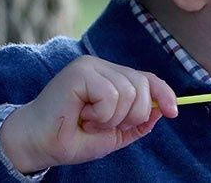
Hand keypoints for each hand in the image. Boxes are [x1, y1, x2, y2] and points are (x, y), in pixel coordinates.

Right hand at [0, 56, 177, 172]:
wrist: (37, 145)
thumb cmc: (72, 138)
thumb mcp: (112, 135)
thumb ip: (136, 124)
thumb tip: (161, 111)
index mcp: (113, 77)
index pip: (147, 79)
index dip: (164, 93)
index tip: (173, 112)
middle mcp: (105, 66)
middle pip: (142, 85)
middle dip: (133, 115)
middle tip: (106, 126)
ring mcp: (92, 66)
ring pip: (129, 92)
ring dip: (112, 118)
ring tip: (91, 121)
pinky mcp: (81, 71)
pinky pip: (111, 94)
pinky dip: (102, 114)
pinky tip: (83, 116)